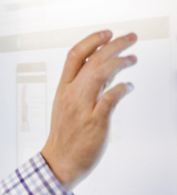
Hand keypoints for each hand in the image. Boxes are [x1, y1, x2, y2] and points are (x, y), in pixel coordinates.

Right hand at [41, 30, 136, 191]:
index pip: (74, 56)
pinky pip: (110, 99)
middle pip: (92, 60)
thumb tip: (107, 70)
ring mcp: (83, 108)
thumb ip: (85, 87)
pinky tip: (129, 86)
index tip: (107, 33)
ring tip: (133, 59)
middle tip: (131, 37)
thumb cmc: (65, 136)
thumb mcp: (67, 106)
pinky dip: (122, 88)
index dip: (92, 40)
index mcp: (63, 89)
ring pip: (100, 74)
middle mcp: (72, 95)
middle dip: (114, 44)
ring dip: (120, 62)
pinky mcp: (95, 122)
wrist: (60, 161)